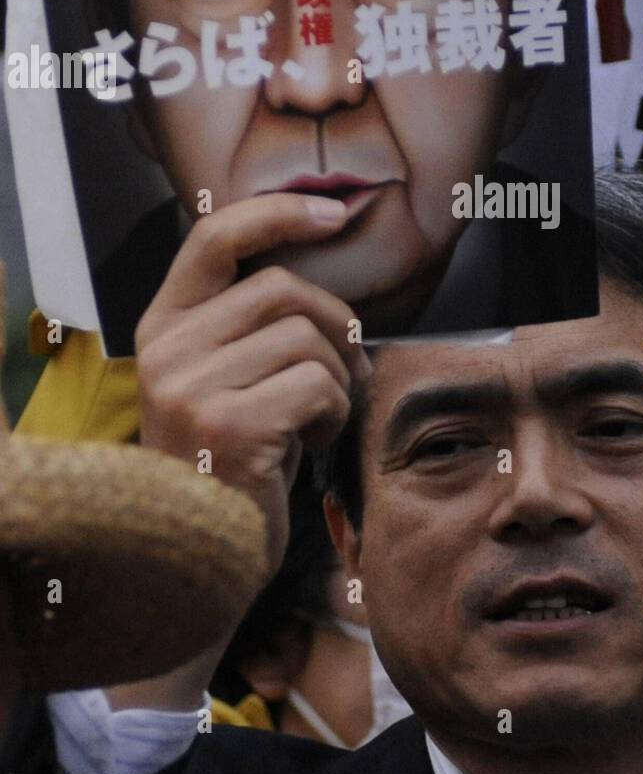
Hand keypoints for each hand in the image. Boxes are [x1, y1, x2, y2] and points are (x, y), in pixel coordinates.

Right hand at [134, 194, 371, 576]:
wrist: (202, 560)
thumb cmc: (232, 467)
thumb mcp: (225, 384)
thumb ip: (249, 329)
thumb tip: (329, 289)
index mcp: (162, 328)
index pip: (215, 236)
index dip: (278, 213)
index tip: (333, 212)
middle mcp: (166, 350)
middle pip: (283, 289)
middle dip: (336, 326)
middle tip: (349, 372)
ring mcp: (190, 386)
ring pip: (307, 340)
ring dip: (337, 380)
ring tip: (318, 420)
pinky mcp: (228, 424)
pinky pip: (318, 385)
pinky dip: (335, 413)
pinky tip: (312, 444)